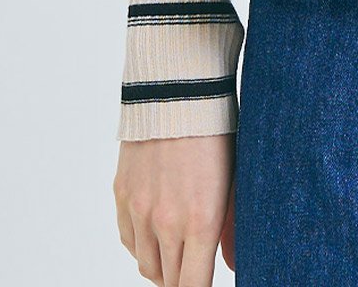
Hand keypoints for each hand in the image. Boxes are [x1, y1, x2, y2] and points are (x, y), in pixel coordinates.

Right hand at [114, 132, 235, 284]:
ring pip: (147, 266)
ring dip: (163, 267)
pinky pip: (129, 241)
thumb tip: (233, 266)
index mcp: (200, 221)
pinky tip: (158, 234)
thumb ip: (233, 229)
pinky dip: (143, 246)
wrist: (179, 90)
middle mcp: (165, 222)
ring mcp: (139, 211)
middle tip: (196, 268)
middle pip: (168, 281)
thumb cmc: (217, 132)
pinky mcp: (122, 196)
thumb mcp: (235, 179)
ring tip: (180, 254)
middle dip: (183, 279)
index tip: (203, 284)